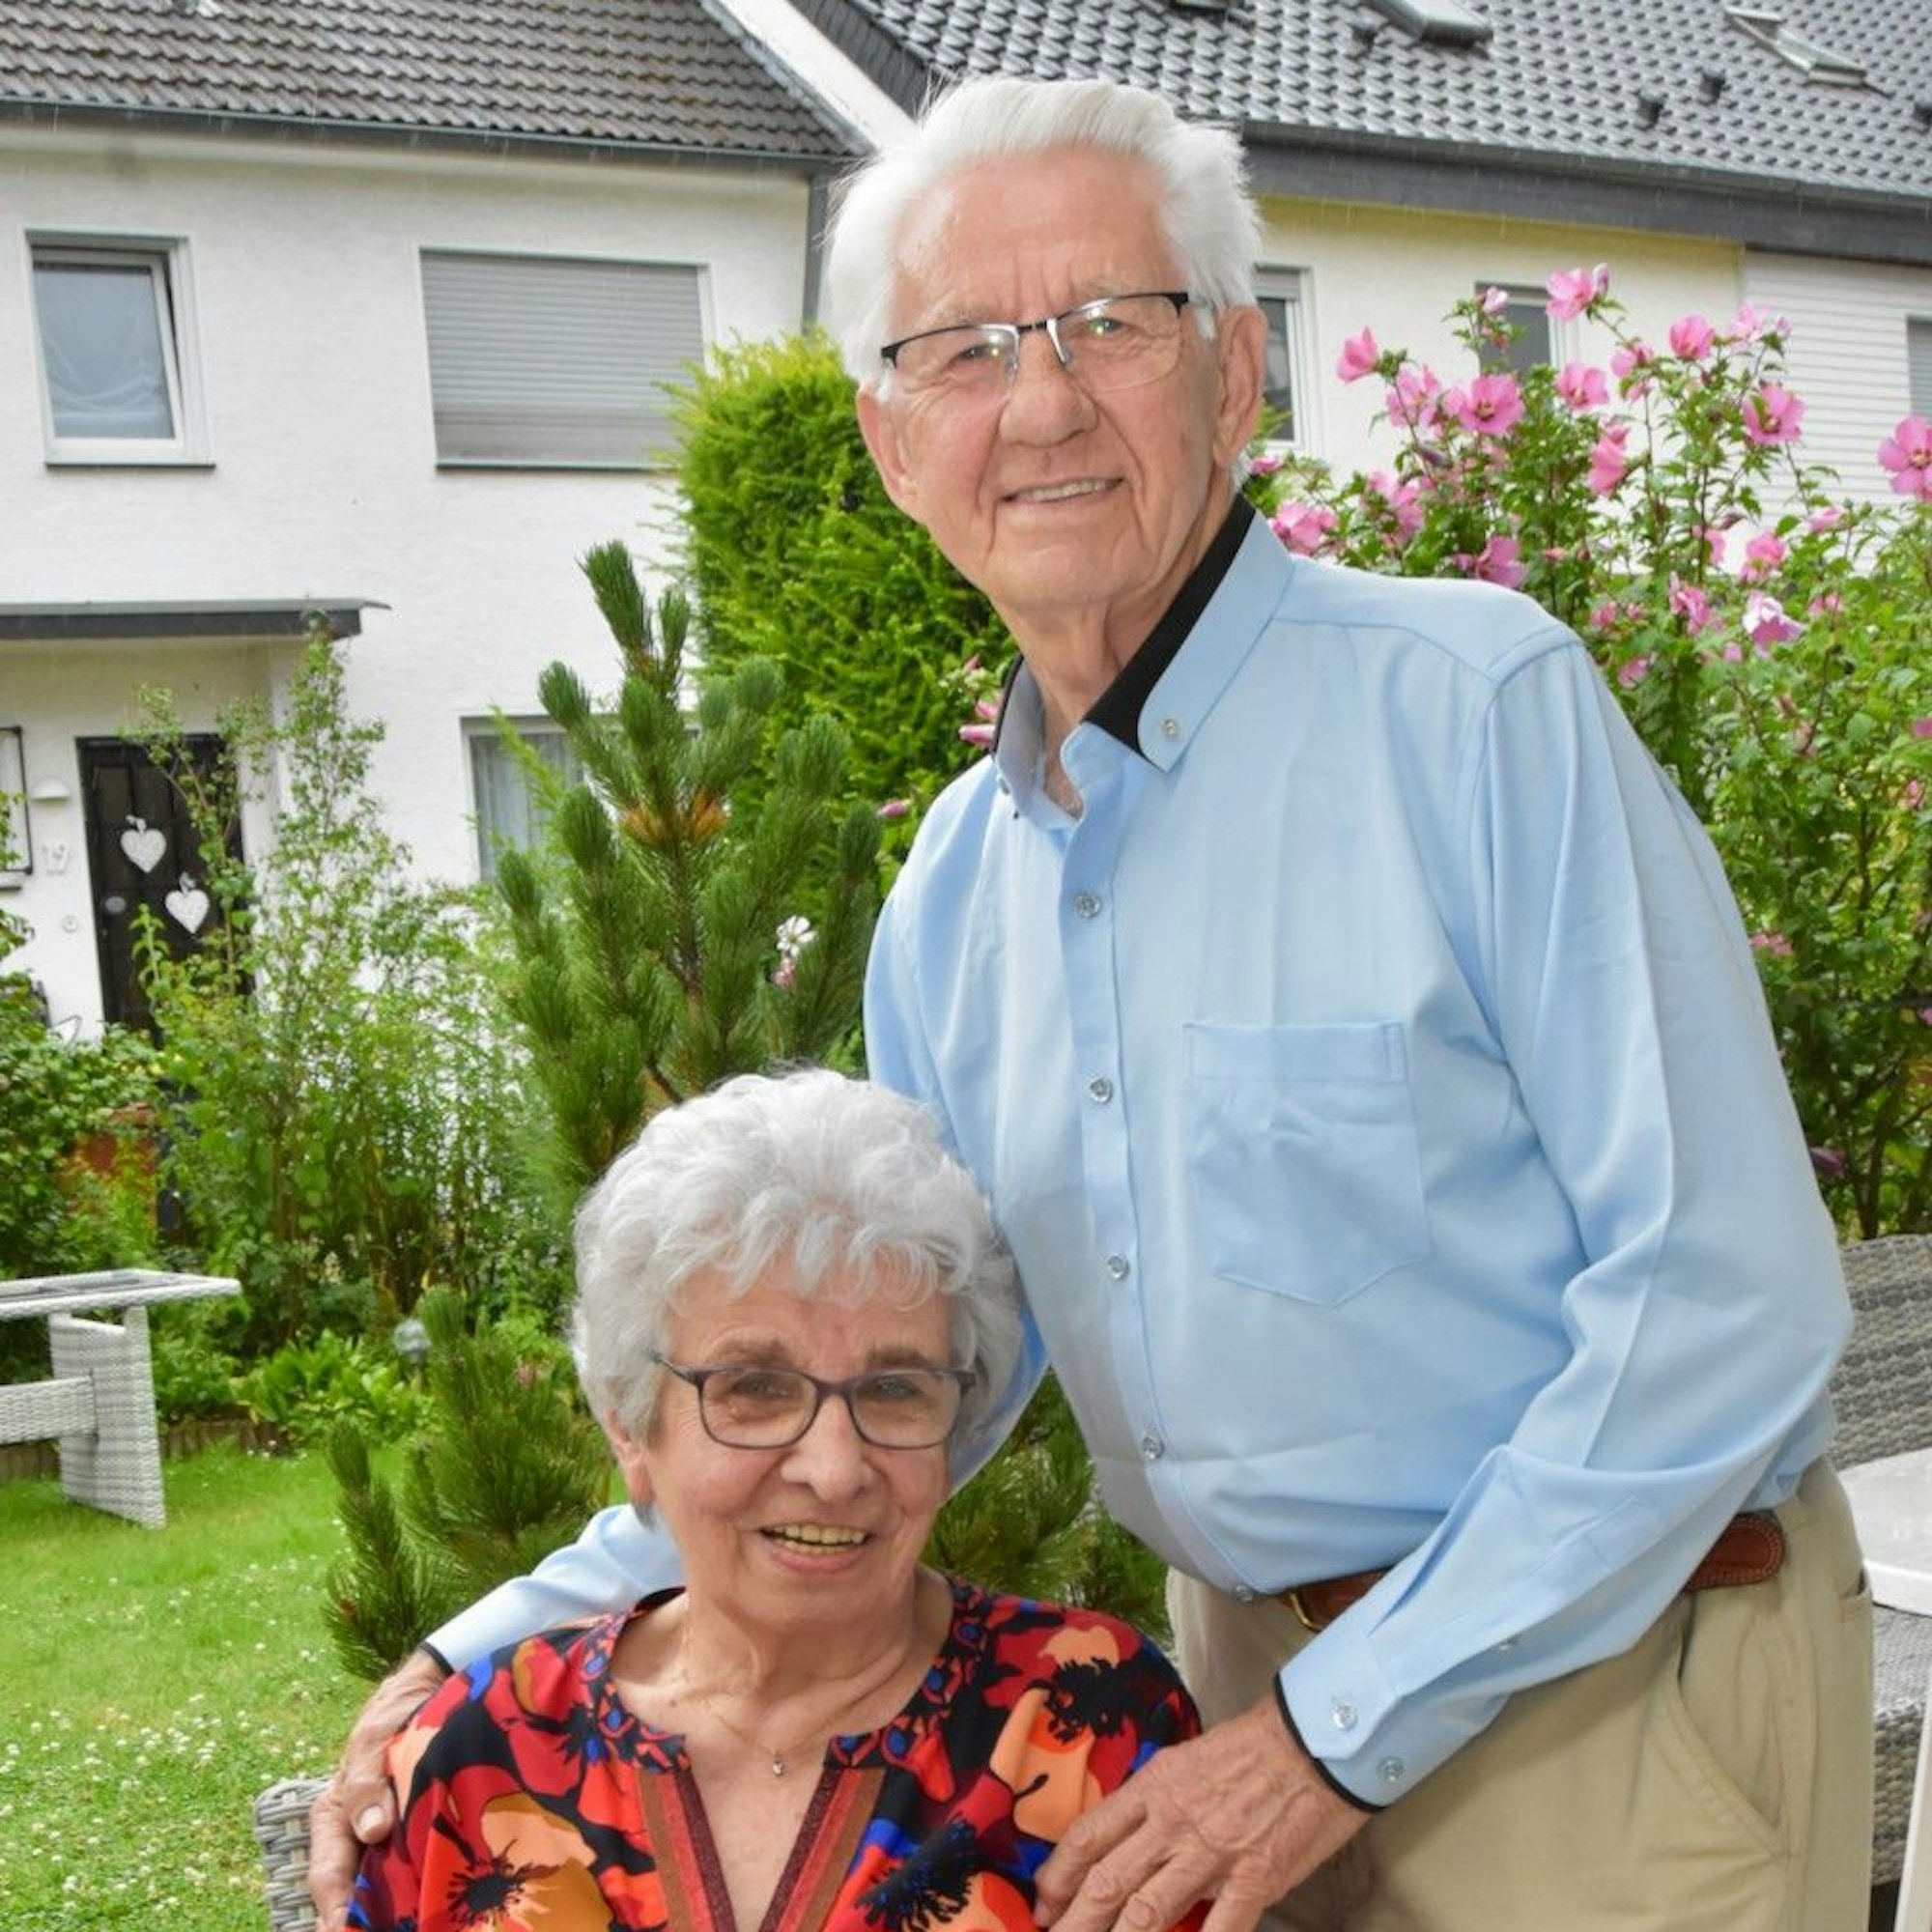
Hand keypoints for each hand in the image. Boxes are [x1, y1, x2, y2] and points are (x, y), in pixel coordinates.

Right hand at [308, 1649, 447, 1930]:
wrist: (432, 1689)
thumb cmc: (393, 1715)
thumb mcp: (374, 1740)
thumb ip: (367, 1783)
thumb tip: (373, 1831)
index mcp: (332, 1819)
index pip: (328, 1876)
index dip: (336, 1910)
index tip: (345, 1930)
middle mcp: (356, 1838)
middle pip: (355, 1892)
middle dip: (366, 1920)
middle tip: (391, 1931)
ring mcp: (388, 1841)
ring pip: (387, 1886)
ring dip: (396, 1910)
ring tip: (418, 1921)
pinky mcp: (419, 1835)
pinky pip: (417, 1868)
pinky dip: (423, 1886)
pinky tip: (439, 1902)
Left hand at [1033, 1694, 1367, 1931]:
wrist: (1314, 1740)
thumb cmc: (1251, 1750)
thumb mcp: (1185, 1762)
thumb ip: (1153, 1804)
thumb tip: (1122, 1842)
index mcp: (1153, 1787)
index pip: (1089, 1835)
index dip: (1058, 1875)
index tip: (1043, 1904)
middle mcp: (1172, 1821)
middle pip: (1107, 1881)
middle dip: (1074, 1922)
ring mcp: (1212, 1853)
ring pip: (1147, 1910)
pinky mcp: (1254, 1878)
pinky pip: (1219, 1929)